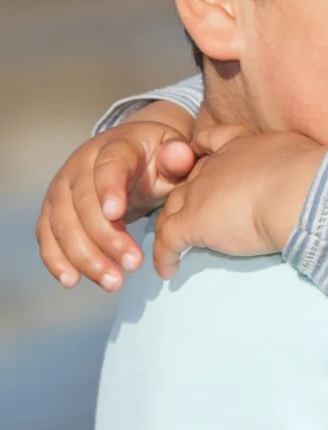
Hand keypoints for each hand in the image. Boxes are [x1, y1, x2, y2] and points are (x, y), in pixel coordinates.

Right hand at [36, 117, 195, 290]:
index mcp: (115, 147)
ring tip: (113, 282)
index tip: (116, 214)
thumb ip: (178, 157)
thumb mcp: (175, 151)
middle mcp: (80, 164)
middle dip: (105, 238)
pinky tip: (72, 280)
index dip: (109, 188)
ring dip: (85, 257)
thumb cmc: (160, 156)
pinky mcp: (54, 209)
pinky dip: (56, 259)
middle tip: (133, 264)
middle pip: (83, 203)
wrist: (138, 153)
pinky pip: (48, 235)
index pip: (108, 166)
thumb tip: (176, 156)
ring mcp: (63, 187)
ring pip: (63, 224)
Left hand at [152, 127, 325, 278]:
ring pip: (172, 209)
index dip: (202, 151)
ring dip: (170, 226)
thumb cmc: (309, 174)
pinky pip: (168, 241)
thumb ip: (290, 163)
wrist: (298, 190)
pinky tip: (168, 271)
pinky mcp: (193, 223)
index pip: (212, 141)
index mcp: (242, 144)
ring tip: (175, 246)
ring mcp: (199, 194)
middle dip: (186, 196)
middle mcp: (215, 165)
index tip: (199, 159)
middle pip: (188, 180)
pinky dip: (165, 256)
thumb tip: (306, 176)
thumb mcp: (298, 154)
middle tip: (193, 216)